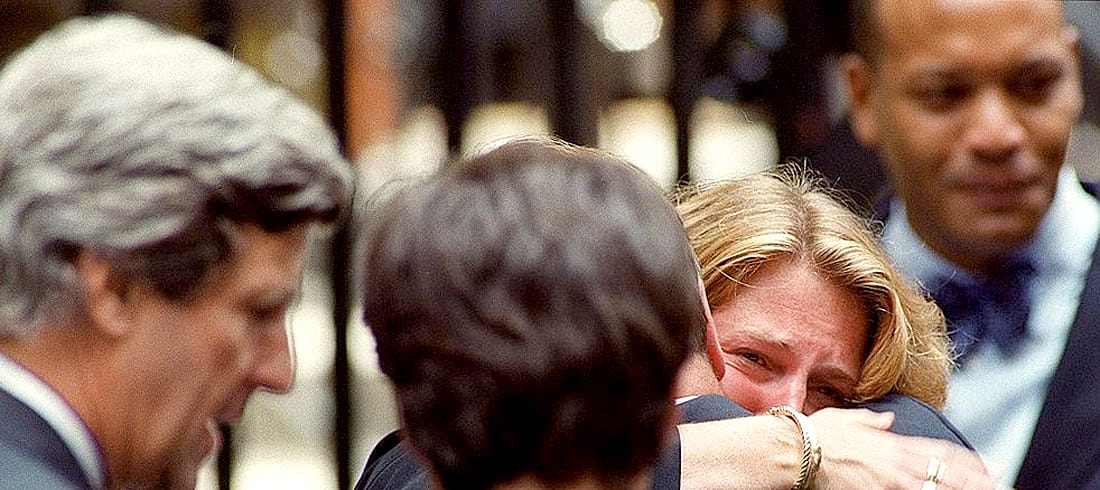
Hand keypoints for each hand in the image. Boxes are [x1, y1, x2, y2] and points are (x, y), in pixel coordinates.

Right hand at [809, 407, 1002, 489]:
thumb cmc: (816, 435)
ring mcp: (891, 480)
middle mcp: (898, 461)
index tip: (987, 469)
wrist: (796, 449)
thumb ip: (872, 422)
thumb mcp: (847, 420)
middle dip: (976, 483)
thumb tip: (887, 419)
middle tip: (998, 487)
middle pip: (948, 474)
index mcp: (893, 443)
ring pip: (936, 489)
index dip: (968, 462)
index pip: (941, 452)